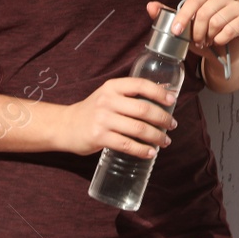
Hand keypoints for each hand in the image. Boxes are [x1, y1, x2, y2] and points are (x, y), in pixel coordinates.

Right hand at [54, 77, 178, 157]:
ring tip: (165, 141)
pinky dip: (142, 150)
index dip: (159, 92)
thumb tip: (164, 92)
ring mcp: (103, 119)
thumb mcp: (109, 95)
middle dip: (163, 118)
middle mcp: (108, 100)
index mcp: (112, 86)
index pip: (141, 85)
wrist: (65, 125)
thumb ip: (131, 94)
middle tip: (172, 125)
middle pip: (143, 109)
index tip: (173, 100)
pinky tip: (150, 153)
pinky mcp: (99, 137)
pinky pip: (127, 144)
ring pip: (138, 129)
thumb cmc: (93, 110)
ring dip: (156, 136)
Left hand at [148, 0, 238, 65]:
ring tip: (208, 41)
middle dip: (196, 32)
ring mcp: (237, 6)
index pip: (193, 0)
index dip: (183, 16)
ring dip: (208, 37)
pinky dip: (220, 40)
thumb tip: (150, 6)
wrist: (223, 53)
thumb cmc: (203, 36)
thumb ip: (168, 16)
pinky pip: (230, 30)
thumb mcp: (184, 27)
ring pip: (216, 22)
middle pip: (204, 12)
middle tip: (196, 41)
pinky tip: (219, 42)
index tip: (175, 32)